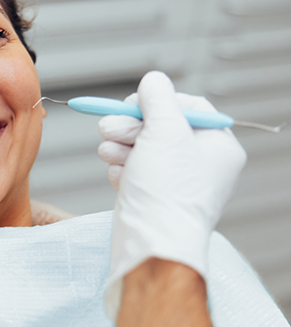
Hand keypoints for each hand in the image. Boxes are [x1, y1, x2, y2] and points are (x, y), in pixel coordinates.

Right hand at [96, 71, 245, 319]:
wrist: (150, 245)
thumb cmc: (166, 192)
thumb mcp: (165, 131)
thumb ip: (159, 99)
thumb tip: (153, 81)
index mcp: (219, 148)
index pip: (189, 107)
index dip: (158, 101)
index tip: (133, 104)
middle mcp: (201, 166)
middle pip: (161, 128)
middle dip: (131, 126)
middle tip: (108, 127)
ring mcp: (176, 184)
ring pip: (143, 149)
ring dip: (120, 145)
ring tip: (108, 152)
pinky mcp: (153, 199)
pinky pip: (134, 172)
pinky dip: (122, 170)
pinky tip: (118, 176)